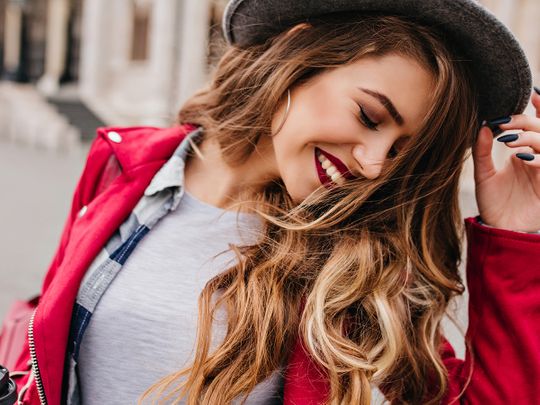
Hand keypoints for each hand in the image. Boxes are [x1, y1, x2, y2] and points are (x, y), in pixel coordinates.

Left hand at [472, 90, 539, 231]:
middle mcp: (537, 158)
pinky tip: (524, 158)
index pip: (535, 125)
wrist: (499, 229)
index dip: (539, 108)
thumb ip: (482, 151)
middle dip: (526, 123)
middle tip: (506, 123)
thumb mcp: (483, 174)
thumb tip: (482, 125)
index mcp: (524, 152)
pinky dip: (539, 158)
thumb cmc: (492, 202)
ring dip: (532, 139)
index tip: (532, 94)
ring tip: (510, 142)